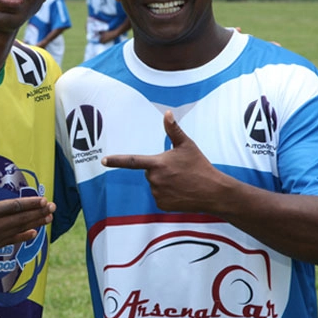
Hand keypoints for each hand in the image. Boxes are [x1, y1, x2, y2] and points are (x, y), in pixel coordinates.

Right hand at [0, 158, 55, 258]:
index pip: (15, 206)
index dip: (32, 203)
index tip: (44, 200)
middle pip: (21, 219)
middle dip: (39, 213)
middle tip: (53, 208)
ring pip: (18, 230)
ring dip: (35, 224)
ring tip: (48, 219)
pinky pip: (10, 241)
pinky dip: (23, 237)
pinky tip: (32, 234)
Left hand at [101, 111, 223, 212]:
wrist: (213, 192)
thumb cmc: (200, 166)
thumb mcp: (187, 145)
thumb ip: (173, 130)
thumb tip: (167, 113)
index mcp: (157, 164)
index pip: (132, 161)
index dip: (116, 160)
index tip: (103, 160)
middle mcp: (154, 179)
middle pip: (149, 172)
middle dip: (159, 170)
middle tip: (178, 171)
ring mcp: (157, 194)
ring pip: (154, 184)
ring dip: (164, 182)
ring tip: (182, 181)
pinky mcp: (162, 205)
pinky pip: (159, 196)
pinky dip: (167, 194)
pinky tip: (181, 192)